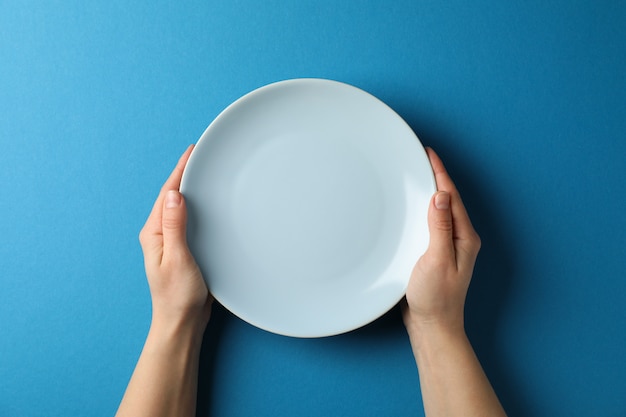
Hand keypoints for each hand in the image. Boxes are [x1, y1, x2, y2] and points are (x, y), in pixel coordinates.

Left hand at [138, 145, 211, 331]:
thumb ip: (175, 226)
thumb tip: (174, 194)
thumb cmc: (178, 296)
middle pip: (172, 196)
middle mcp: (160, 234)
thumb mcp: (177, 258)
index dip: (179, 171)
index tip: (191, 151)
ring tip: (204, 171)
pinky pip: (189, 220)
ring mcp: (171, 242)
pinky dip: (198, 206)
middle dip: (184, 174)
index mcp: (154, 233)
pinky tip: (208, 203)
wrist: (182, 322)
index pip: (167, 194)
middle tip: (199, 155)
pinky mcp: (183, 249)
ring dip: (190, 188)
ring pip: (181, 207)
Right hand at [403, 148, 480, 338]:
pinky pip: (429, 223)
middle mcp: (459, 238)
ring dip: (428, 191)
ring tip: (416, 174)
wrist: (432, 326)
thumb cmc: (436, 298)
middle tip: (420, 157)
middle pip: (448, 200)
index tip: (428, 153)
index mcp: (464, 237)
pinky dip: (421, 209)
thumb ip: (440, 227)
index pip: (452, 197)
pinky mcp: (434, 253)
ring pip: (438, 210)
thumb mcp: (437, 260)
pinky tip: (411, 206)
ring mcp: (448, 246)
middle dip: (435, 176)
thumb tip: (442, 195)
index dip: (439, 173)